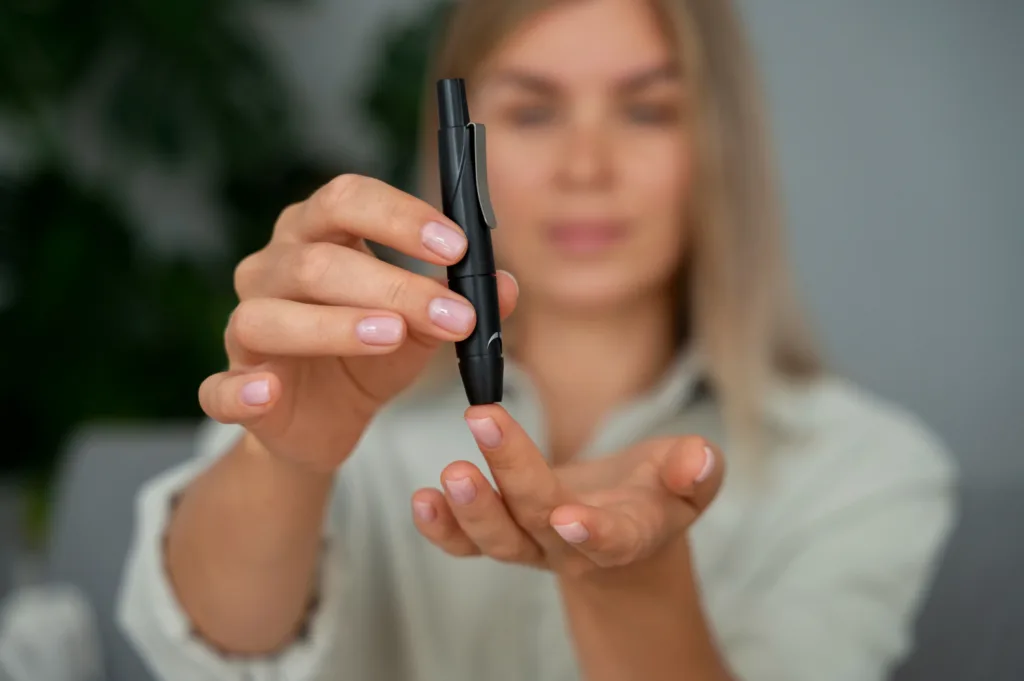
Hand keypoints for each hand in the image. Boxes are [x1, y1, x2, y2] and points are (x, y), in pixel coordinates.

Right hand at [196, 174, 518, 471]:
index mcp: (317, 236)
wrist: (326, 423)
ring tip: (392, 337)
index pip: (346, 198)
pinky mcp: (233, 386)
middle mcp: (272, 270)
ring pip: (270, 315)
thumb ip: (458, 304)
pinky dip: (239, 390)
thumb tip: (507, 286)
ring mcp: (245, 328)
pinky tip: (266, 393)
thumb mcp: (422, 329)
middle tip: (453, 314)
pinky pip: (220, 387)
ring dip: (334, 325)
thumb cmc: (370, 356)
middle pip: (318, 260)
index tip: (456, 246)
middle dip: (392, 284)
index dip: (399, 216)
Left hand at [411, 405, 723, 575]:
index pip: (614, 540)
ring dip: (472, 509)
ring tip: (450, 470)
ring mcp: (535, 545)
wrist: (625, 525)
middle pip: (540, 519)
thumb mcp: (690, 478)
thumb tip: (698, 459)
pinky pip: (468, 545)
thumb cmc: (659, 492)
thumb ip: (696, 471)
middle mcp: (575, 546)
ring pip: (499, 539)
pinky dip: (443, 528)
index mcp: (630, 534)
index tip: (570, 515)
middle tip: (484, 421)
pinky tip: (422, 500)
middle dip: (512, 474)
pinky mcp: (505, 535)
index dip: (594, 532)